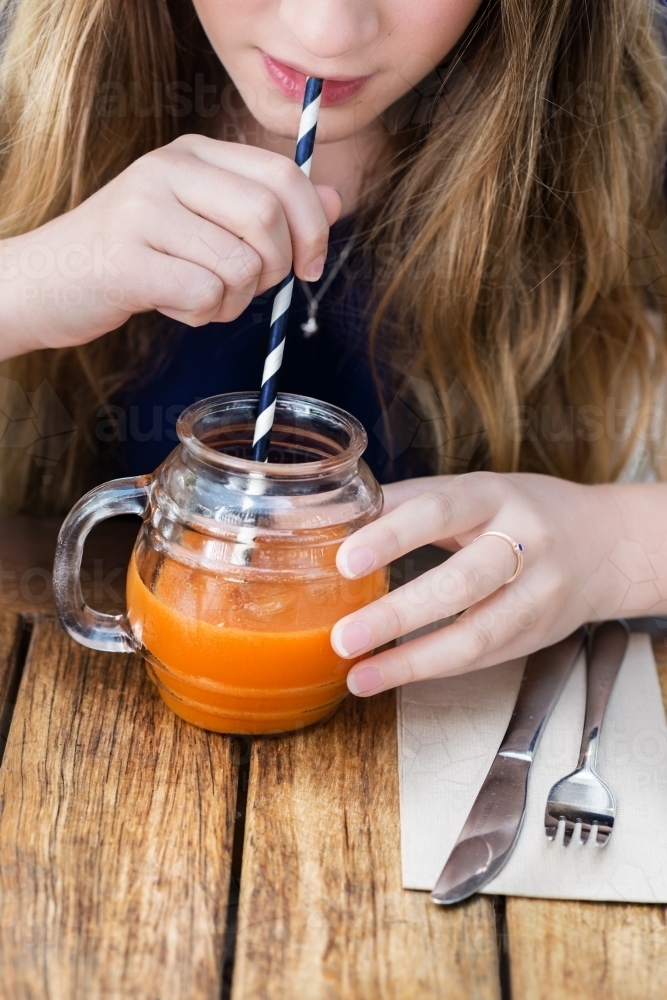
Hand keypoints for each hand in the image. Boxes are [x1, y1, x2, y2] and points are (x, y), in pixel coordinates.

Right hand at [0, 135, 341, 360]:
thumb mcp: (201, 220)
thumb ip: (265, 208)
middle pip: (268, 219)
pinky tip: (173, 306)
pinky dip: (201, 315)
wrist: (47, 280)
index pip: (283, 175)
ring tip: (199, 297)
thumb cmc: (134, 255)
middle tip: (250, 289)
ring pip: (240, 265)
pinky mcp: (127, 259)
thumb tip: (335, 202)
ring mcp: (144, 210)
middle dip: (276, 270)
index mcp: (193, 154)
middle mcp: (169, 170)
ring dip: (234, 300)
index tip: (310, 266)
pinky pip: (205, 294)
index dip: (313, 226)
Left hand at [331, 471, 630, 695]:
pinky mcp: (539, 635)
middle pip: (461, 583)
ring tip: (359, 674)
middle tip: (343, 636)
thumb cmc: (520, 512)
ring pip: (477, 635)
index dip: (392, 536)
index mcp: (496, 496)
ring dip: (412, 660)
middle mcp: (524, 543)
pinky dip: (433, 669)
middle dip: (397, 614)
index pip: (440, 512)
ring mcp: (537, 595)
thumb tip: (341, 516)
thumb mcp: (475, 491)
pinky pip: (482, 657)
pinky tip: (391, 674)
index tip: (344, 561)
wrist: (605, 544)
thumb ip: (413, 501)